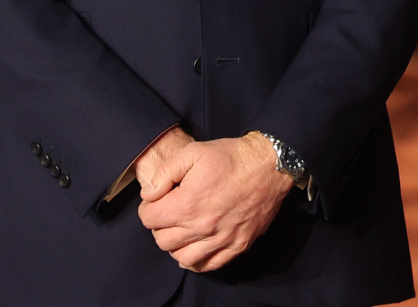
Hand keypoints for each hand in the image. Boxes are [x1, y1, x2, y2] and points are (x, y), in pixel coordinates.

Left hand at [137, 131, 293, 271]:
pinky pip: (209, 265)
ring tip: (181, 231)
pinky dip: (197, 261)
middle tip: (168, 214)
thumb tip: (149, 195)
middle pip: (162, 241)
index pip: (149, 220)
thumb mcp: (193, 152)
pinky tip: (196, 247)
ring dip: (176, 246)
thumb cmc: (231, 157)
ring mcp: (221, 239)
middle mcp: (202, 227)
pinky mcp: (238, 244)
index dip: (148, 209)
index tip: (156, 201)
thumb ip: (164, 173)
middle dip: (160, 227)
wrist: (269, 164)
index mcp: (187, 204)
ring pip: (183, 258)